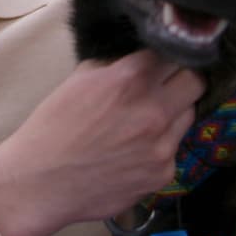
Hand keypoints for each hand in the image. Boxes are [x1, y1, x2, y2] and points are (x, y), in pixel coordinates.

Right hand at [0, 51, 204, 235]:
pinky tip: (135, 150)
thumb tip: (139, 58)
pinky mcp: (163, 173)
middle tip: (165, 85)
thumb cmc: (53, 126)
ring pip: (189, 114)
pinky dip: (160, 145)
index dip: (163, 57)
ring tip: (146, 119)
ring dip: (173, 112)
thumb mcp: (79, 79)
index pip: (172, 54)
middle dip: (181, 79)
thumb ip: (116, 65)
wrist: (40, 181)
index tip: (158, 63)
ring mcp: (162, 145)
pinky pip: (174, 149)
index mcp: (130, 78)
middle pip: (195, 81)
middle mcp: (153, 109)